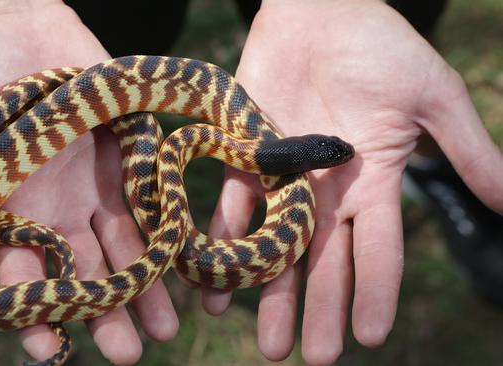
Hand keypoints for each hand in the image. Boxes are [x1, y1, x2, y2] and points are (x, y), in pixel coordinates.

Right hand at [0, 1, 176, 363]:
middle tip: (127, 354)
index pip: (20, 277)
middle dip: (104, 313)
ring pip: (122, 247)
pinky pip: (148, 200)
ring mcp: (93, 186)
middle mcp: (54, 211)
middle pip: (81, 273)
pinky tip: (183, 263)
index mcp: (8, 214)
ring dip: (143, 286)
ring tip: (165, 329)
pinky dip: (164, 231)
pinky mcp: (125, 157)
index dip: (33, 313)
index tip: (51, 349)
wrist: (13, 24)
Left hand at [204, 0, 502, 363]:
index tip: (370, 336)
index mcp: (374, 183)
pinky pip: (231, 209)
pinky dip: (221, 244)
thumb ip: (467, 149)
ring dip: (270, 294)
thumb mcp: (432, 97)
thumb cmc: (381, 48)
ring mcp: (285, 180)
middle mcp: (328, 193)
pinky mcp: (246, 159)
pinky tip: (211, 286)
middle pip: (326, 263)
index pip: (379, 250)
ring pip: (277, 248)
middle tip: (314, 359)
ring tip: (268, 343)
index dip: (375, 291)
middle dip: (321, 309)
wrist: (321, 12)